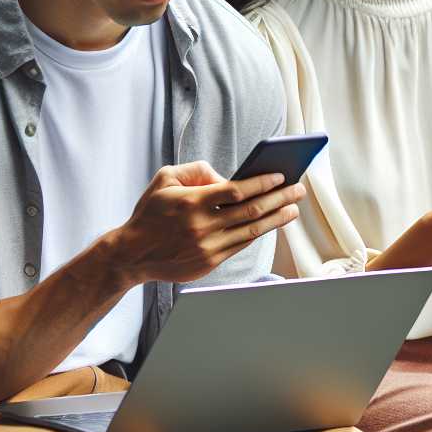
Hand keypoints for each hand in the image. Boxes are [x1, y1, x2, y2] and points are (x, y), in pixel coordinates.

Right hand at [105, 161, 304, 284]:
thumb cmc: (150, 213)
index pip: (238, 190)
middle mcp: (203, 226)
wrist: (132, 253)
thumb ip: (196, 170)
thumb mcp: (165, 179)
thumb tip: (226, 176)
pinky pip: (241, 245)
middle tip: (299, 190)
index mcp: (193, 202)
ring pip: (252, 230)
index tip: (281, 176)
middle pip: (252, 210)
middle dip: (280, 198)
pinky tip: (271, 223)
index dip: (263, 183)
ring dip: (277, 219)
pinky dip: (259, 233)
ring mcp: (208, 247)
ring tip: (293, 209)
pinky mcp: (210, 262)